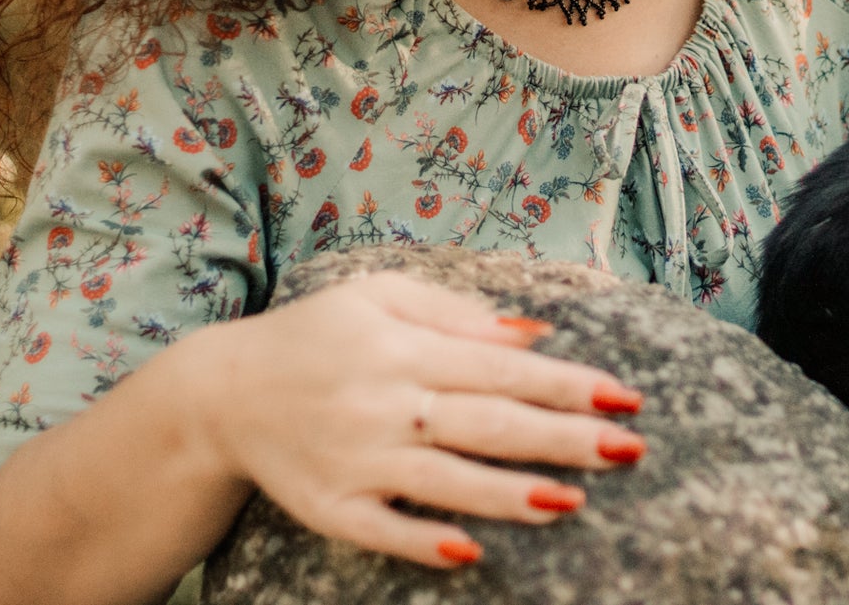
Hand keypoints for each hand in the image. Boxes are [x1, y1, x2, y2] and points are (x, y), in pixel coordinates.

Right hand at [193, 272, 645, 568]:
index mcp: (404, 346)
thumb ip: (458, 312)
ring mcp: (356, 460)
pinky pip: (382, 531)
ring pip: (445, 481)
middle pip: (487, 424)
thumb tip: (535, 334)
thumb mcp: (380, 295)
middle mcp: (385, 403)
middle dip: (561, 438)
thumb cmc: (317, 336)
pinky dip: (423, 542)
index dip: (566, 384)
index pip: (502, 368)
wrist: (221, 394)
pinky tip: (471, 553)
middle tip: (628, 450)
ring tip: (572, 503)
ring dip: (510, 494)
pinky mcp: (329, 508)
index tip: (624, 396)